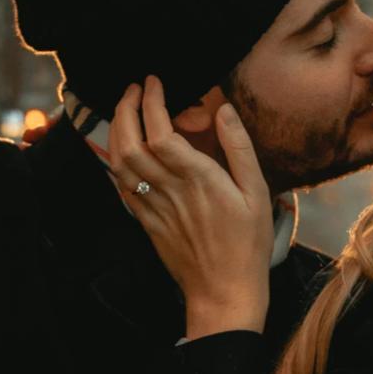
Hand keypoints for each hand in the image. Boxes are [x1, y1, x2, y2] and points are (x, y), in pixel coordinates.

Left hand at [109, 76, 273, 338]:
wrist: (224, 291)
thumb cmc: (247, 243)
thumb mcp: (257, 192)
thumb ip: (238, 147)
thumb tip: (223, 109)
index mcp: (198, 178)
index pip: (161, 130)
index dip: (152, 102)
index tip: (154, 81)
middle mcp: (170, 190)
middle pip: (131, 142)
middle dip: (126, 108)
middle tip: (133, 88)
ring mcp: (153, 207)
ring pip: (120, 162)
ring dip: (116, 130)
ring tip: (125, 110)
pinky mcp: (146, 222)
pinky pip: (121, 186)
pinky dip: (116, 160)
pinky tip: (123, 147)